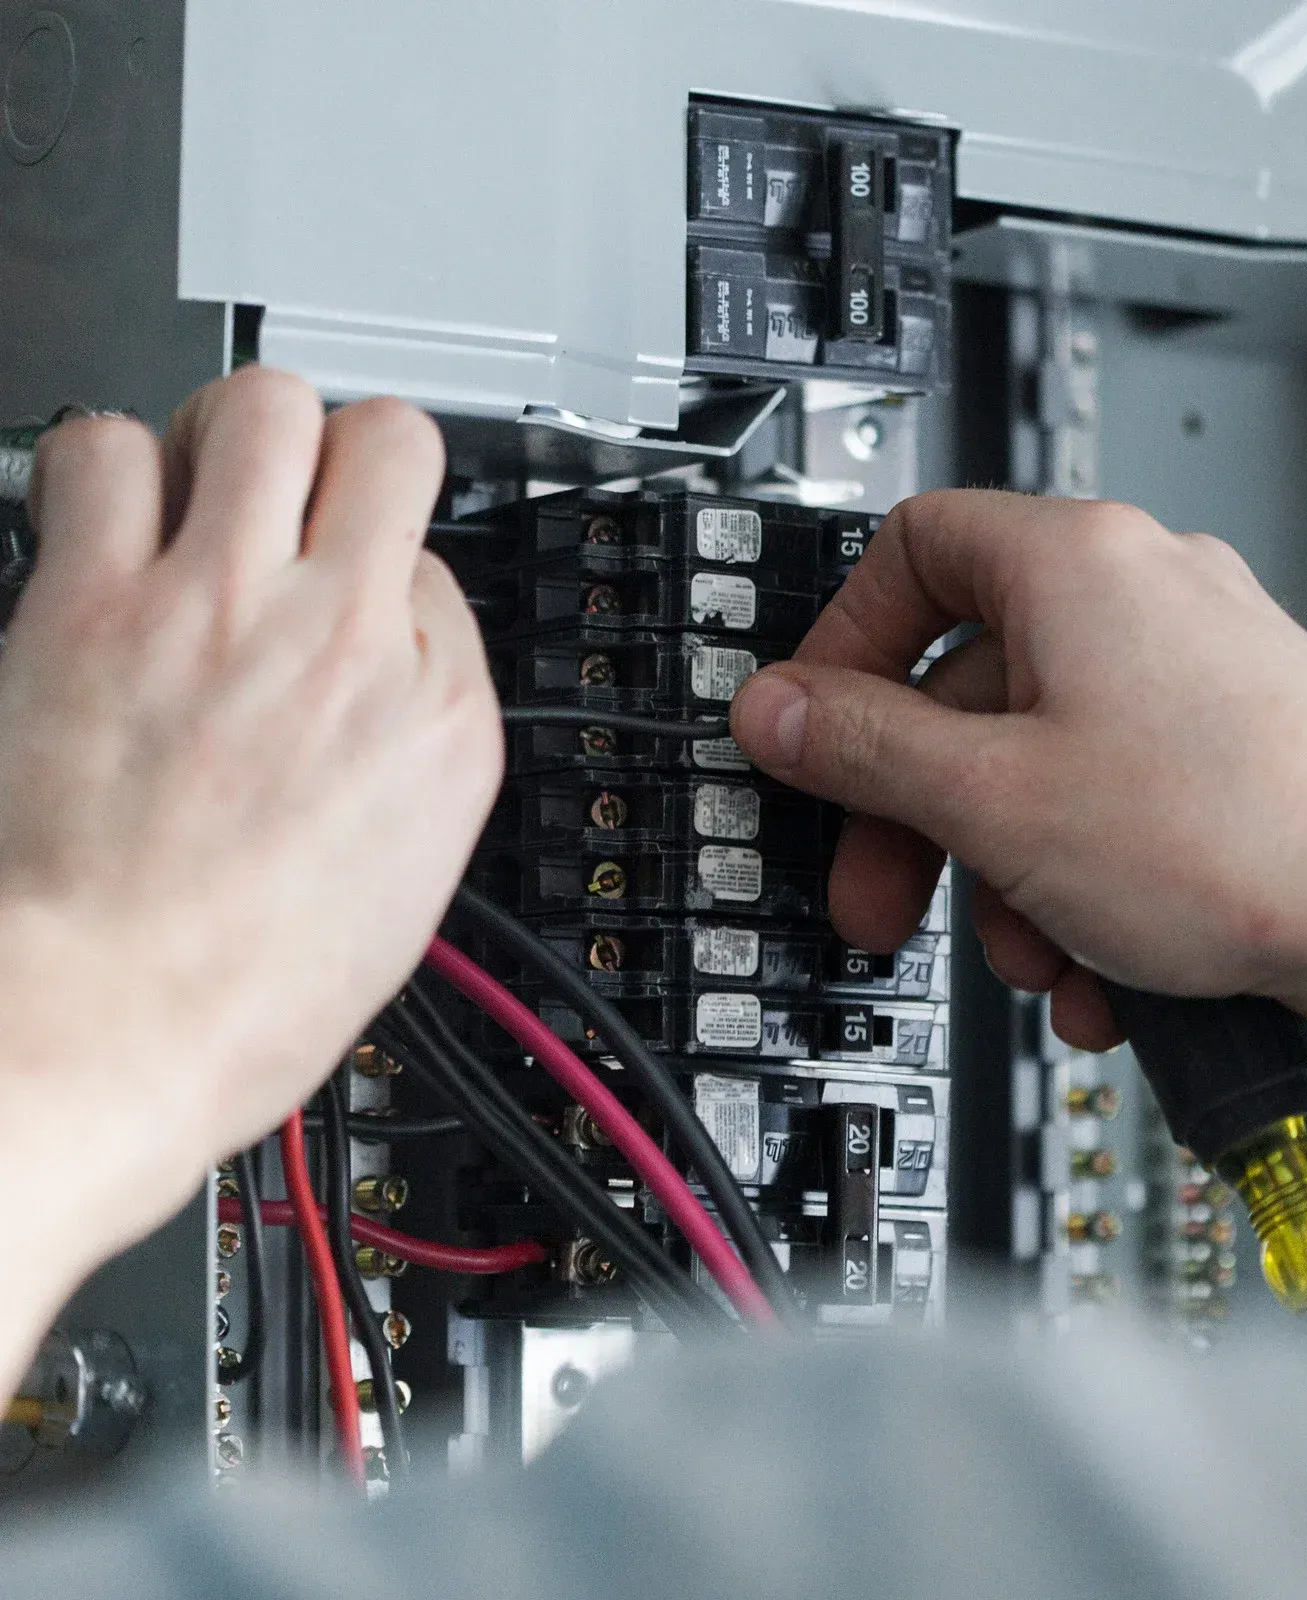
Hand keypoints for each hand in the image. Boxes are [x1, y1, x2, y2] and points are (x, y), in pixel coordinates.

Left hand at [0, 370, 500, 1298]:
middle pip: (384, 440)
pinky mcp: (94, 603)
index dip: (392, 584)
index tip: (357, 604)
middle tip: (303, 500)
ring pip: (259, 407)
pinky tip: (107, 526)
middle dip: (346, 454)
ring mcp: (222, 608)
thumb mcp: (408, 887)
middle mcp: (346, 640)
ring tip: (204, 493)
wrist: (101, 1033)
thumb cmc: (240, 993)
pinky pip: (103, 450)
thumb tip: (397, 666)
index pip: (440, 572)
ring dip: (234, 436)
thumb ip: (417, 748)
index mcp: (439, 720)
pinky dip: (105, 469)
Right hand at [731, 490, 1306, 1050]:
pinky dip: (1081, 879)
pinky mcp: (1234, 743)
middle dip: (918, 812)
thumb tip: (778, 712)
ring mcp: (1196, 667)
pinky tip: (1097, 966)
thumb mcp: (993, 800)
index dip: (842, 647)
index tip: (815, 734)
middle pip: (967, 684)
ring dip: (1006, 872)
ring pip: (1039, 761)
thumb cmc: (1243, 838)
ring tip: (1032, 955)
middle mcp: (1142, 592)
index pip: (908, 552)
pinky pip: (1111, 797)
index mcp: (1074, 560)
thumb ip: (860, 747)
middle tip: (886, 892)